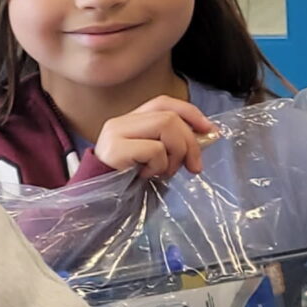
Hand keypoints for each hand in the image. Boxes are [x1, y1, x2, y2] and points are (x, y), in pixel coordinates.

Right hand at [93, 96, 218, 179]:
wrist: (97, 203)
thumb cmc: (126, 183)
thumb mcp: (153, 158)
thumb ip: (171, 143)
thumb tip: (205, 136)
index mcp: (130, 121)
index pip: (164, 102)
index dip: (190, 113)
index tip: (209, 131)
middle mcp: (120, 122)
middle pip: (170, 116)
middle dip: (190, 143)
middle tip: (193, 167)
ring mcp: (116, 133)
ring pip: (166, 126)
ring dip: (176, 154)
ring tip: (164, 173)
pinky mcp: (115, 149)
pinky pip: (155, 150)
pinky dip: (159, 167)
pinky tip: (146, 176)